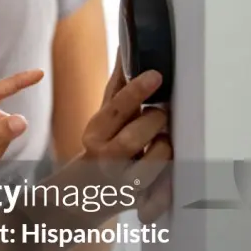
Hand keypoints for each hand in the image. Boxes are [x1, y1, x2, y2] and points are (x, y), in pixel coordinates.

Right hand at [79, 60, 172, 196]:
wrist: (84, 194)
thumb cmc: (102, 147)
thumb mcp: (104, 119)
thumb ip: (117, 88)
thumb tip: (125, 48)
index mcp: (94, 134)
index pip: (115, 109)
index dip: (136, 91)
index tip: (155, 75)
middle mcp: (104, 158)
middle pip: (134, 137)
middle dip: (154, 122)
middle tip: (160, 115)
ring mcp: (120, 182)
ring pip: (153, 164)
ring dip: (164, 150)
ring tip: (161, 143)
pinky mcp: (135, 202)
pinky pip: (160, 194)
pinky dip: (166, 186)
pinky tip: (166, 174)